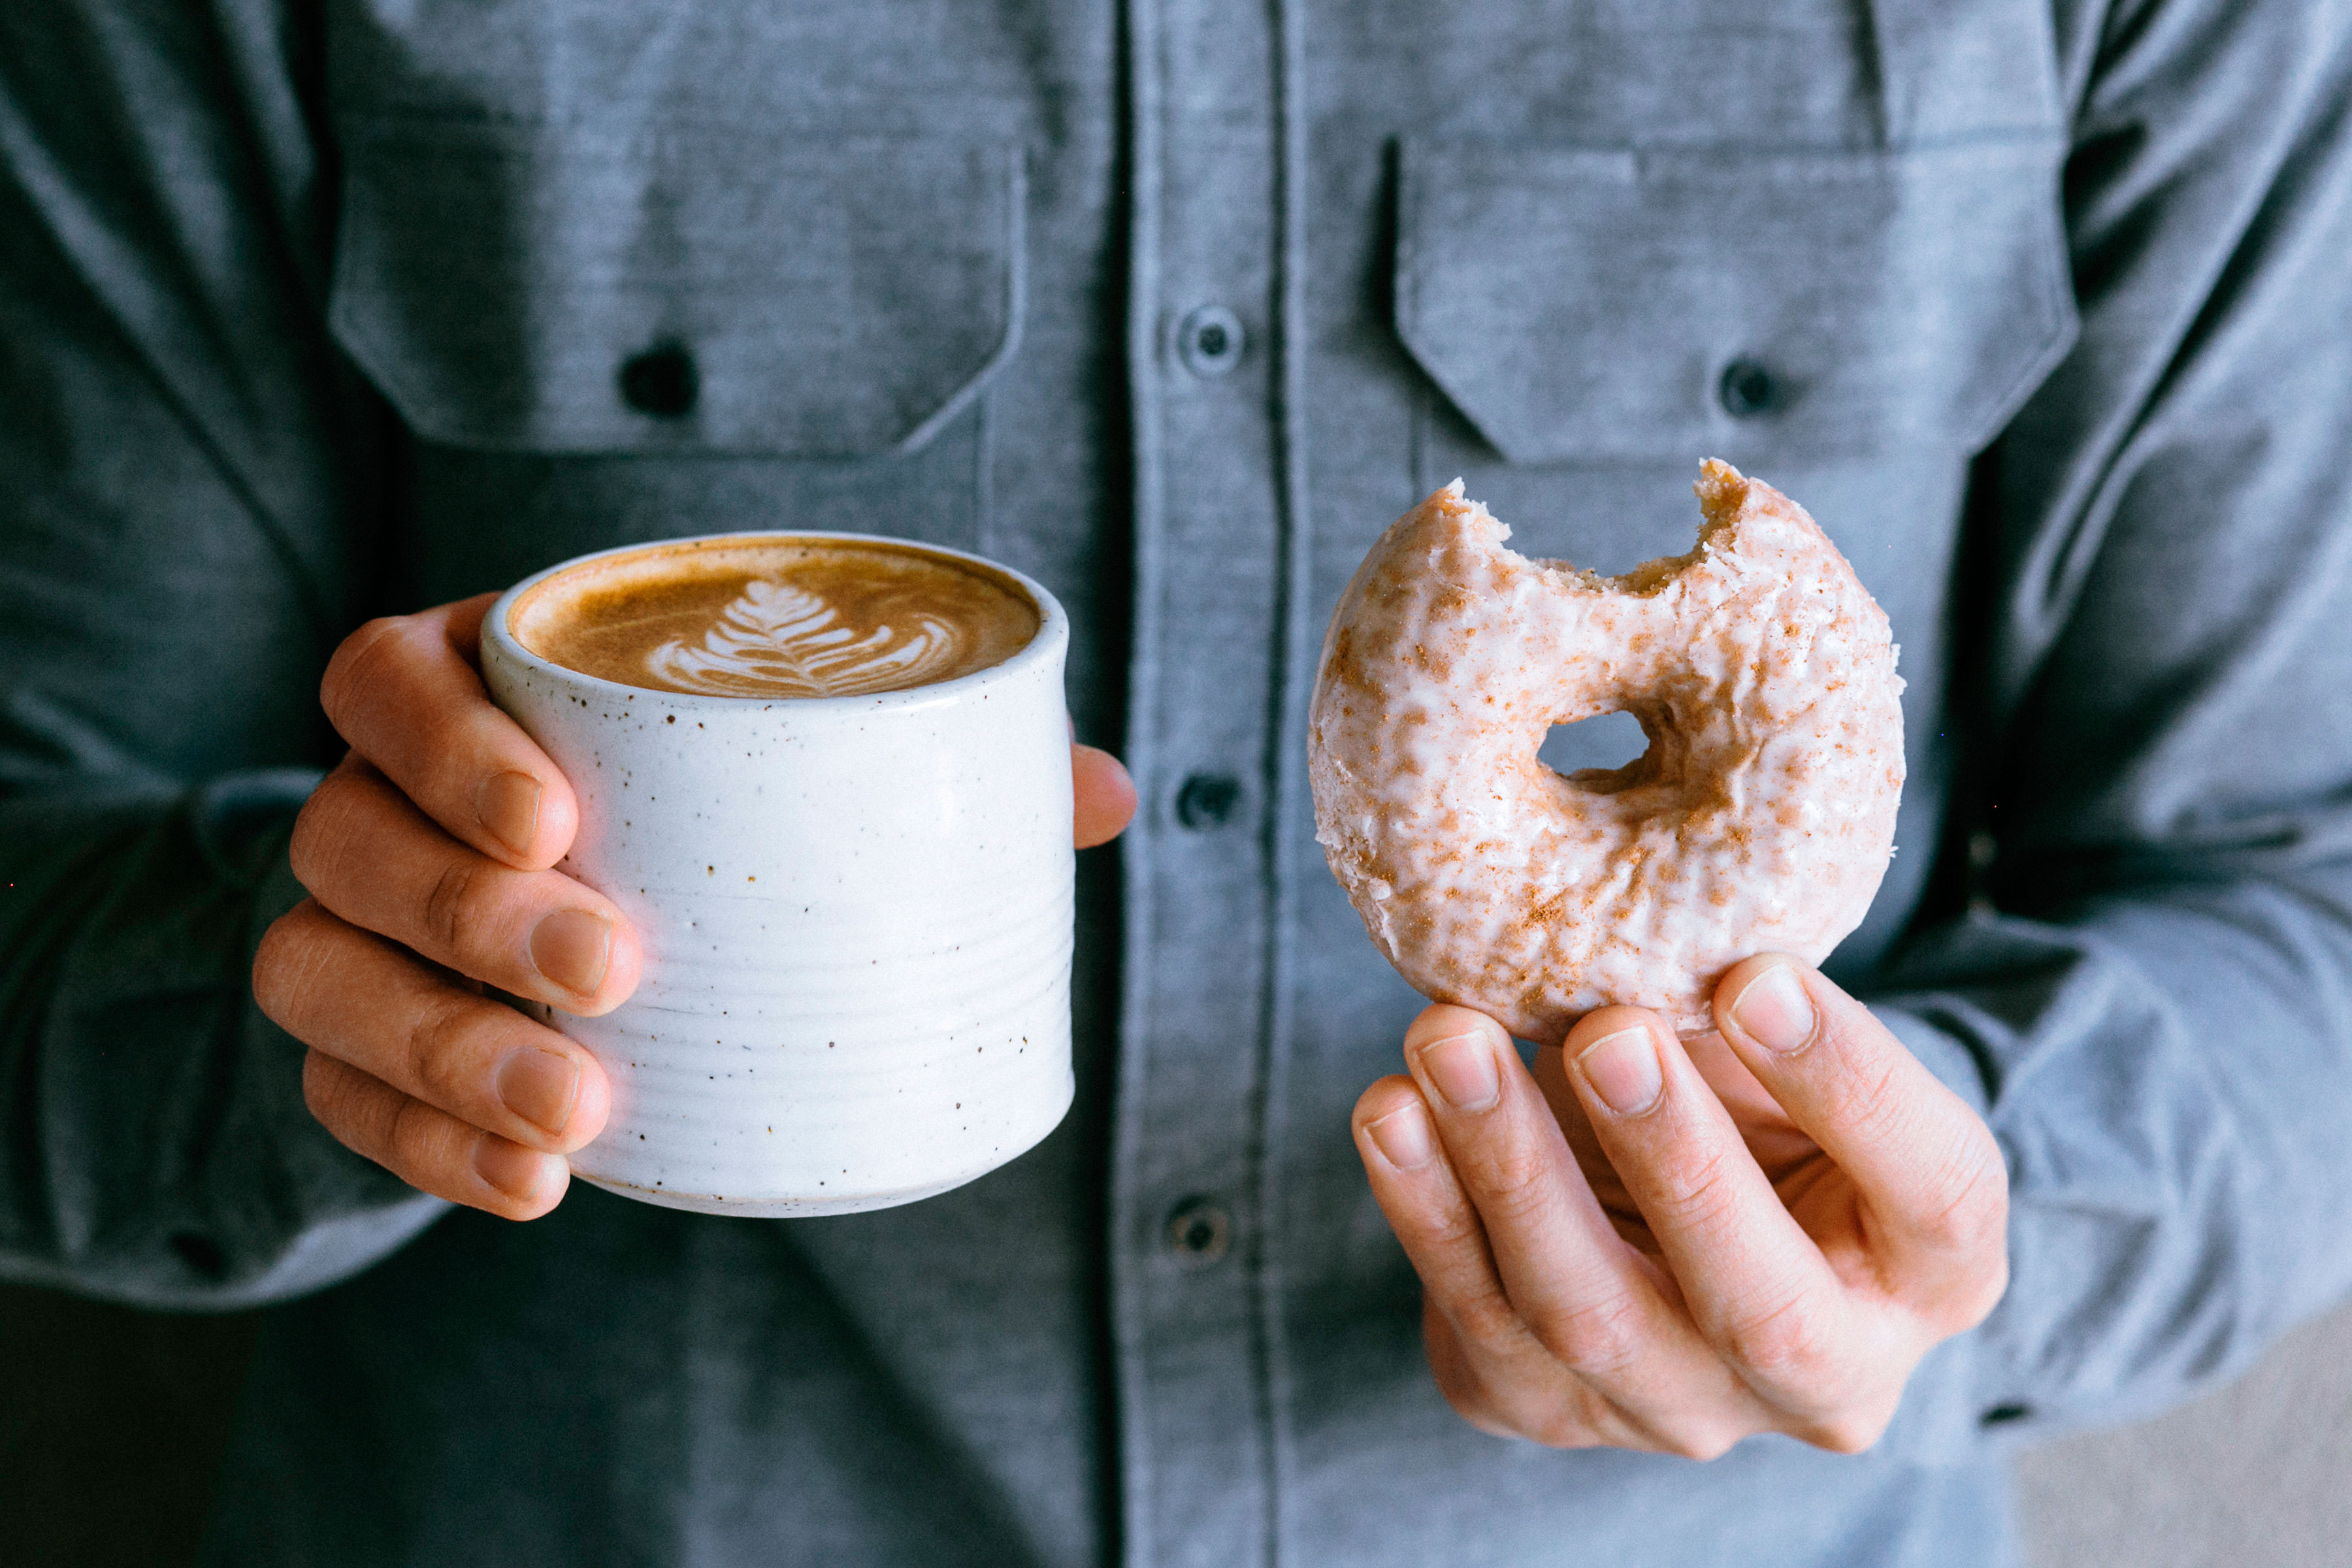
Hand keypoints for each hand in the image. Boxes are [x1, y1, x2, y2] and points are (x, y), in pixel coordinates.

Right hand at [254, 593, 1135, 1219]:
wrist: (535, 901)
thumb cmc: (683, 806)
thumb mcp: (758, 757)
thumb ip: (916, 757)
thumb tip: (1106, 793)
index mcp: (465, 691)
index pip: (384, 680)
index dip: (444, 741)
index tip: (557, 815)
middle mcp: (373, 799)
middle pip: (351, 838)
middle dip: (467, 910)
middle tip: (610, 970)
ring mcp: (343, 927)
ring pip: (320, 976)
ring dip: (440, 1050)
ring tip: (577, 1110)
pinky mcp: (345, 1049)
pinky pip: (336, 1100)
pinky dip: (424, 1147)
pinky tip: (533, 1184)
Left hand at [1350, 957, 2007, 1456]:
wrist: (1665, 1195)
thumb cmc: (1748, 1092)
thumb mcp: (1779, 1047)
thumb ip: (1739, 1006)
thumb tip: (1643, 926)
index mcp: (1936, 1268)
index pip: (1930, 1188)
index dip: (1848, 1084)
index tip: (1758, 975)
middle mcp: (1829, 1375)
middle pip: (1760, 1304)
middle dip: (1675, 1159)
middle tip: (1607, 1032)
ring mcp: (1684, 1412)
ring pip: (1590, 1320)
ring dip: (1510, 1172)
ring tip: (1448, 1041)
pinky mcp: (1551, 1407)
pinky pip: (1480, 1324)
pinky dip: (1424, 1209)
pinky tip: (1391, 1111)